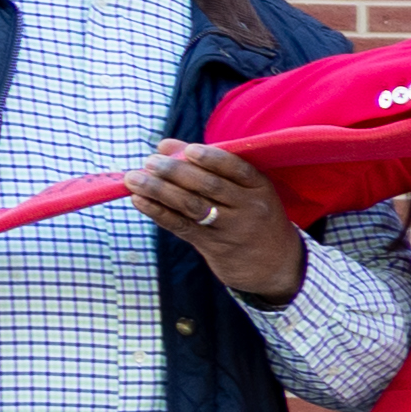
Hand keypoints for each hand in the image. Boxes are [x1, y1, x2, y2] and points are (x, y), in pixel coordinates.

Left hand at [132, 139, 307, 301]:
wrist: (276, 265)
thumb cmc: (252, 215)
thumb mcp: (246, 190)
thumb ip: (208, 165)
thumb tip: (164, 145)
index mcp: (260, 187)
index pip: (237, 169)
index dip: (213, 159)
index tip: (189, 150)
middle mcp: (249, 208)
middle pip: (210, 187)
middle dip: (176, 172)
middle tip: (150, 162)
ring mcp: (231, 229)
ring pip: (192, 206)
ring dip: (160, 191)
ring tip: (134, 179)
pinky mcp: (213, 246)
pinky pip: (182, 226)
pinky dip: (158, 212)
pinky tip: (140, 201)